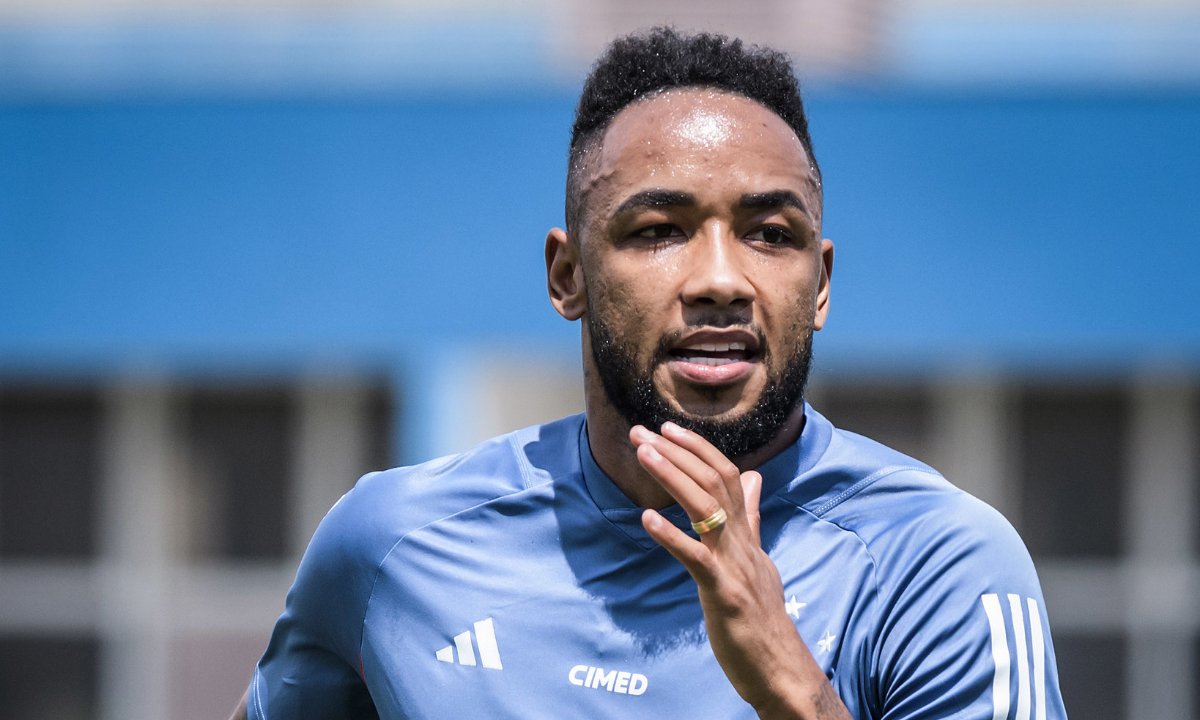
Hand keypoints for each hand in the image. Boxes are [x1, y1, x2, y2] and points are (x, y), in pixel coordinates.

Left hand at [630, 422, 850, 719]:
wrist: (781, 668)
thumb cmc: (761, 616)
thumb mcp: (756, 559)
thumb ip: (751, 518)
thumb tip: (753, 478)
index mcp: (747, 534)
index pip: (726, 475)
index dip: (697, 448)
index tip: (666, 428)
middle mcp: (743, 543)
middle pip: (714, 483)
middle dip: (676, 453)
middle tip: (640, 432)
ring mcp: (735, 566)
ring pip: (707, 509)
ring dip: (673, 477)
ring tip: (644, 455)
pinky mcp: (725, 594)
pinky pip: (697, 559)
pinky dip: (671, 536)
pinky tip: (646, 518)